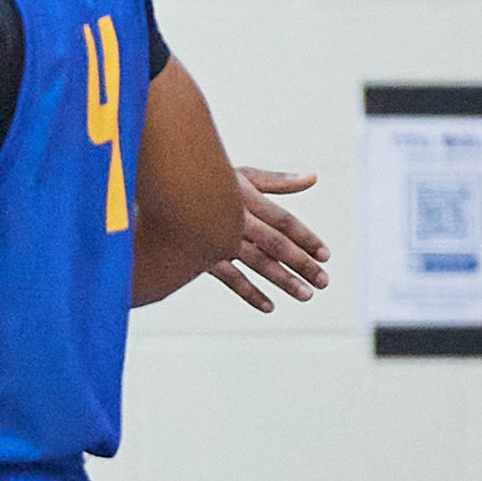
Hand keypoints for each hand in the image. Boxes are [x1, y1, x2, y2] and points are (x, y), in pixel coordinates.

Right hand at [207, 167, 330, 311]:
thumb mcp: (238, 175)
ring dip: (283, 279)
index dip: (307, 238)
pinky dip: (249, 292)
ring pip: (257, 261)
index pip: (283, 220)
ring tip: (305, 295)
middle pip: (276, 243)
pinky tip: (269, 306)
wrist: (156, 189)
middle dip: (302, 263)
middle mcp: (233, 216)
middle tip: (324, 282)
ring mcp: (216, 236)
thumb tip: (313, 178)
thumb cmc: (202, 179)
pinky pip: (228, 276)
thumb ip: (276, 181)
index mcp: (245, 195)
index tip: (326, 255)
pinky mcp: (200, 253)